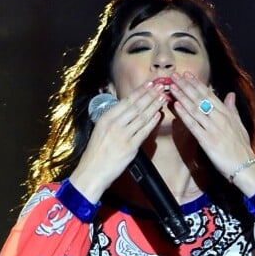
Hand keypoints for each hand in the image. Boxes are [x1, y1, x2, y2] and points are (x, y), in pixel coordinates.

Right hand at [70, 82, 166, 201]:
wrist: (91, 172)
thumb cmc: (96, 151)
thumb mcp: (100, 129)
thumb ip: (112, 118)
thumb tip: (125, 106)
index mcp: (106, 118)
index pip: (126, 101)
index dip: (140, 91)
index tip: (149, 83)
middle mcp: (114, 124)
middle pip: (136, 106)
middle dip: (150, 95)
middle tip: (160, 87)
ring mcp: (123, 135)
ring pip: (142, 117)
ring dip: (154, 106)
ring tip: (163, 97)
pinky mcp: (130, 147)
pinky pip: (144, 132)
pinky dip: (152, 122)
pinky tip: (158, 115)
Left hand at [170, 72, 254, 189]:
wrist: (245, 166)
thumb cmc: (242, 147)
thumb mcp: (240, 124)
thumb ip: (232, 108)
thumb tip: (230, 94)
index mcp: (226, 113)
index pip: (209, 94)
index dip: (197, 84)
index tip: (187, 74)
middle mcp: (219, 118)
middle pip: (199, 98)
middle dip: (186, 86)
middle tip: (174, 76)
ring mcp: (212, 128)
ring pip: (195, 109)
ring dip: (182, 97)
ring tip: (172, 87)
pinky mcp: (206, 140)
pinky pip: (193, 125)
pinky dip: (184, 115)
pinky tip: (176, 106)